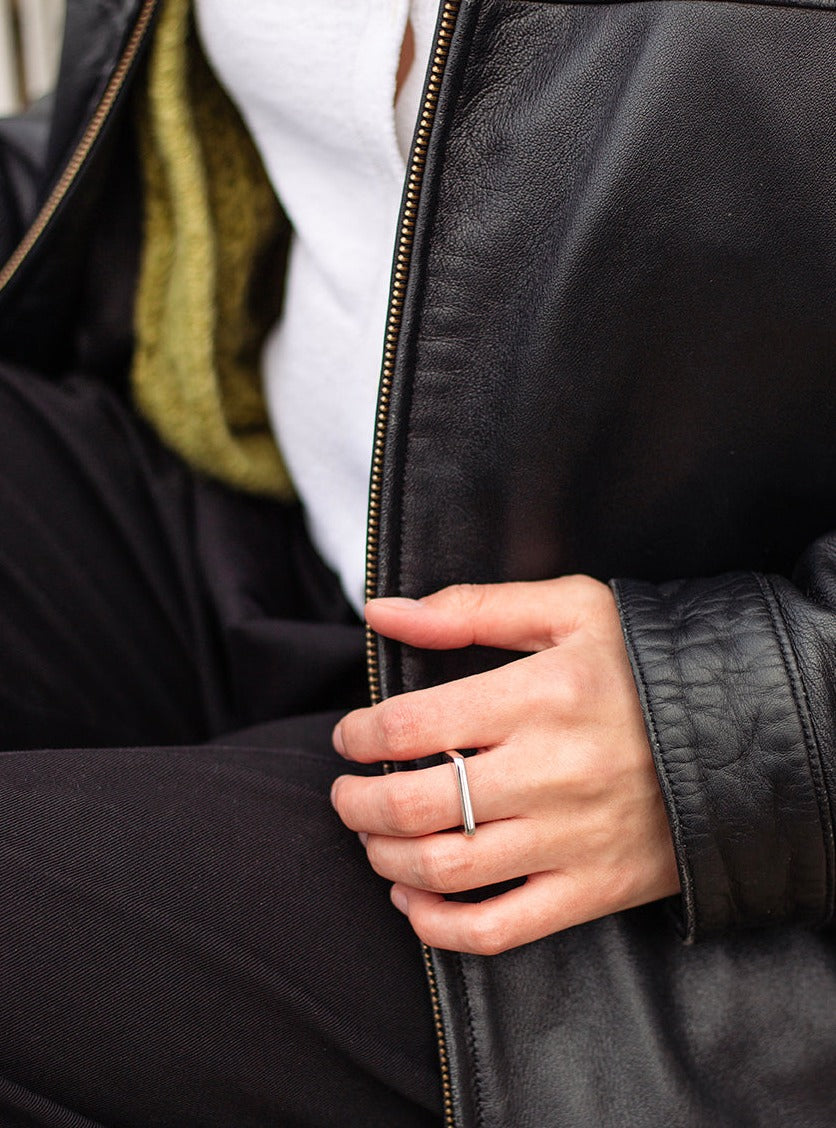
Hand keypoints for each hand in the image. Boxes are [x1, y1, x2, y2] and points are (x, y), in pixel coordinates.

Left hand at [330, 576, 679, 954]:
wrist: (740, 733)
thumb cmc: (645, 664)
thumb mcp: (569, 610)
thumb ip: (470, 608)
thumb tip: (382, 612)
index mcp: (537, 696)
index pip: (409, 727)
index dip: (359, 736)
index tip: (350, 738)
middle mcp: (549, 771)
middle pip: (412, 805)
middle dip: (355, 804)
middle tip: (345, 793)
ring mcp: (570, 838)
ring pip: (443, 869)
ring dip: (384, 859)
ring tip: (373, 839)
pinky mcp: (591, 888)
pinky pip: (497, 929)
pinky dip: (436, 925)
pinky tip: (412, 899)